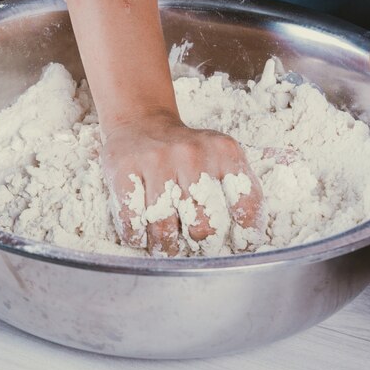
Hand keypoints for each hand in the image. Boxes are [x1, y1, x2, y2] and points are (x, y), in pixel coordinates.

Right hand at [103, 110, 263, 255]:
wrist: (141, 121)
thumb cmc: (184, 154)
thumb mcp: (219, 158)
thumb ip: (237, 191)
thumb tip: (244, 243)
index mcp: (224, 152)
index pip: (245, 204)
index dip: (246, 235)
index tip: (239, 247)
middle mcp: (191, 154)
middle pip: (204, 225)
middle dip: (200, 245)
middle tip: (194, 246)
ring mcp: (155, 160)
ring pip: (163, 227)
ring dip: (165, 247)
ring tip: (165, 247)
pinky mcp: (123, 168)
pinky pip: (130, 219)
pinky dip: (136, 236)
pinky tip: (141, 233)